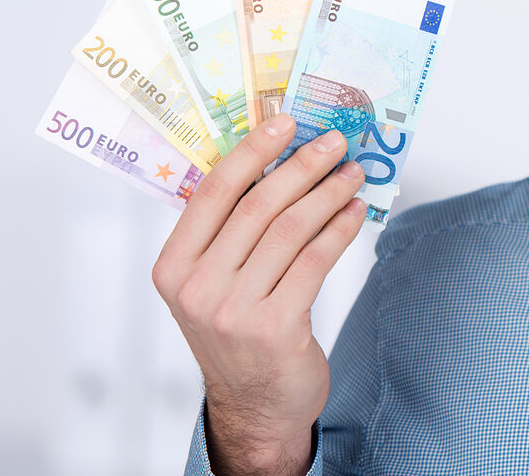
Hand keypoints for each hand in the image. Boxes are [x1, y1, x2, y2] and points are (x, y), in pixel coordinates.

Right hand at [152, 114, 366, 475]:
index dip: (252, 151)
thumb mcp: (215, 283)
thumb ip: (230, 233)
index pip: (213, 193)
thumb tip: (278, 160)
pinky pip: (314, 261)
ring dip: (328, 194)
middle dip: (301, 166)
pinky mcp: (275, 327)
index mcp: (173, 267)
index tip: (286, 122)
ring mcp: (233, 310)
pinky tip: (355, 213)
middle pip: (256, 206)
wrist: (255, 405)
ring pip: (290, 230)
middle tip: (334, 142)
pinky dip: (339, 230)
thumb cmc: (239, 333)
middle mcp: (197, 288)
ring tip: (352, 173)